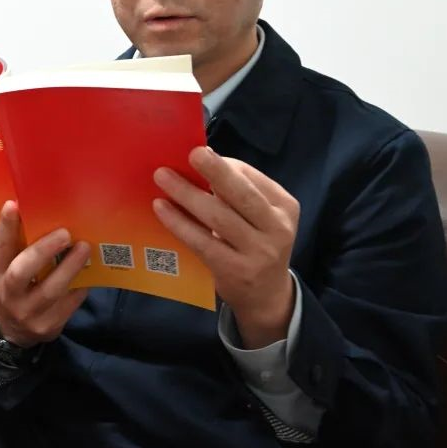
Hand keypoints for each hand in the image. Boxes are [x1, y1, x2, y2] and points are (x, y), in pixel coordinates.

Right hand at [0, 201, 89, 348]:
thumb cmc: (13, 286)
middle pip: (22, 272)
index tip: (14, 205)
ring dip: (70, 266)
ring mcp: (29, 313)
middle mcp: (8, 294)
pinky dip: (80, 285)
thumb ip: (17, 248)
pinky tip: (88, 272)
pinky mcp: (49, 326)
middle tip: (64, 233)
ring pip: (51, 290)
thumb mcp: (6, 269)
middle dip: (43, 250)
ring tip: (84, 248)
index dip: (5, 228)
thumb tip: (38, 211)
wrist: (13, 331)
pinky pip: (69, 303)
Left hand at [153, 146, 297, 348]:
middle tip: (190, 153)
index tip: (197, 151)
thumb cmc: (255, 244)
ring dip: (187, 194)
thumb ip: (239, 193)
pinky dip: (179, 223)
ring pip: (218, 217)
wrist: (267, 296)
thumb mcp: (261, 218)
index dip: (225, 165)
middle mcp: (277, 228)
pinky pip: (202, 242)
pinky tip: (161, 208)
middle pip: (241, 195)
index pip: (253, 179)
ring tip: (162, 177)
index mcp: (285, 206)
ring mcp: (258, 252)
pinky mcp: (235, 270)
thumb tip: (203, 158)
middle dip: (214, 171)